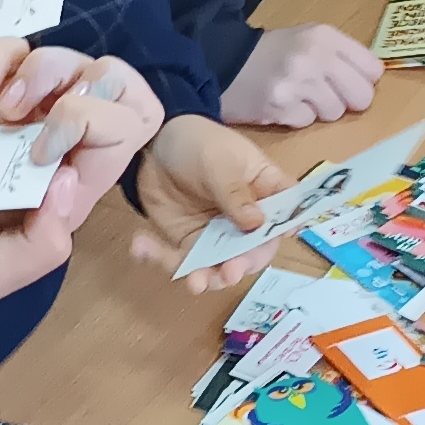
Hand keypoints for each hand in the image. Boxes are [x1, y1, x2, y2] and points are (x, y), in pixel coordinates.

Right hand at [0, 43, 161, 303]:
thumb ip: (37, 249)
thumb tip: (68, 182)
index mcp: (69, 194)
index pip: (127, 137)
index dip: (100, 124)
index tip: (38, 151)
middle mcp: (58, 150)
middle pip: (116, 87)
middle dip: (83, 82)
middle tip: (28, 112)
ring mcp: (24, 118)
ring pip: (68, 62)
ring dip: (38, 69)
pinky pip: (14, 51)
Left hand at [129, 114, 292, 285]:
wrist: (154, 145)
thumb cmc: (198, 143)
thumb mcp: (219, 161)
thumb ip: (236, 192)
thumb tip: (256, 223)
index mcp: (265, 194)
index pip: (283, 217)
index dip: (279, 235)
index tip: (267, 245)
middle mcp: (246, 223)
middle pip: (252, 253)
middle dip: (240, 266)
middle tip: (228, 273)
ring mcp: (216, 237)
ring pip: (217, 267)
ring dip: (207, 278)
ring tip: (194, 282)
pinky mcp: (186, 245)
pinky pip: (179, 262)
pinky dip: (161, 259)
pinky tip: (140, 245)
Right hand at [226, 19, 382, 129]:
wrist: (223, 61)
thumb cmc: (273, 52)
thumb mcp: (309, 39)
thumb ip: (341, 55)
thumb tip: (373, 79)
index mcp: (325, 36)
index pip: (373, 69)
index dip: (363, 80)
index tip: (348, 82)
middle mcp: (314, 57)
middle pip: (362, 96)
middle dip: (347, 101)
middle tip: (328, 95)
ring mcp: (297, 83)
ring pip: (335, 112)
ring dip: (320, 110)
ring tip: (300, 97)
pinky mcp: (280, 107)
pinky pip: (307, 122)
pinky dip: (297, 117)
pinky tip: (283, 104)